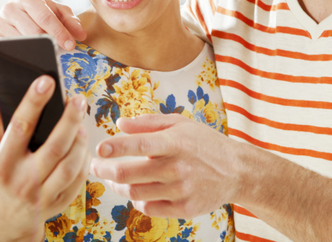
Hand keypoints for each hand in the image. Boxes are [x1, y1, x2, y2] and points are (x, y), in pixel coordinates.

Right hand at [0, 0, 86, 50]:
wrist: (16, 18)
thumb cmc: (40, 14)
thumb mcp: (57, 13)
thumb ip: (71, 21)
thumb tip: (81, 35)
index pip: (45, 17)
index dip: (59, 32)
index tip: (70, 45)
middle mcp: (9, 8)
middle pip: (33, 31)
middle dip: (50, 43)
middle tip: (61, 52)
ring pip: (21, 42)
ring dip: (37, 50)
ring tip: (48, 54)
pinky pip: (10, 50)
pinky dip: (24, 55)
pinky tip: (33, 56)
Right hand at [0, 76, 89, 241]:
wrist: (2, 224)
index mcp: (3, 162)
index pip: (20, 127)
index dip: (33, 102)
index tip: (46, 80)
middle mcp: (22, 180)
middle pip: (53, 147)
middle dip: (69, 121)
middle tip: (78, 99)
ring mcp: (41, 195)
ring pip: (69, 166)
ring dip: (79, 142)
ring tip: (81, 122)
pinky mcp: (57, 204)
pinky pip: (76, 181)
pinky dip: (83, 162)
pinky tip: (83, 145)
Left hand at [89, 114, 237, 218]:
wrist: (236, 171)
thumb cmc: (204, 142)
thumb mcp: (180, 124)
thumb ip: (148, 123)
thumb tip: (120, 124)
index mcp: (176, 142)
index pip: (139, 144)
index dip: (115, 147)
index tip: (98, 149)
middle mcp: (177, 167)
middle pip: (129, 173)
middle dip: (104, 170)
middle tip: (95, 165)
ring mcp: (180, 190)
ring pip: (135, 193)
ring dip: (117, 185)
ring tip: (112, 178)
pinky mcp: (184, 209)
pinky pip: (149, 208)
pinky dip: (137, 200)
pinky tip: (135, 190)